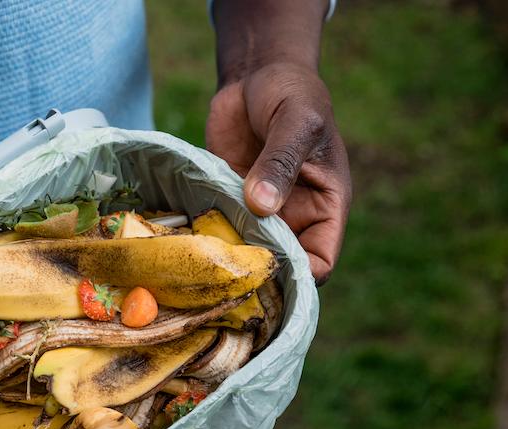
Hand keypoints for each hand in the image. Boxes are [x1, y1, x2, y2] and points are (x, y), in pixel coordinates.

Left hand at [206, 62, 351, 282]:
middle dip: (255, 273)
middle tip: (222, 274)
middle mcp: (294, 216)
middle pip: (279, 265)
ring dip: (224, 258)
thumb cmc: (292, 93)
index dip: (300, 275)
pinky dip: (203, 238)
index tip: (266, 272)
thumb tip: (262, 206)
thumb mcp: (296, 122)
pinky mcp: (227, 202)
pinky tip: (182, 241)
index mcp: (325, 205)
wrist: (256, 75)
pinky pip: (217, 230)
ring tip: (197, 261)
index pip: (321, 260)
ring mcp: (258, 212)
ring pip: (245, 253)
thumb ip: (280, 162)